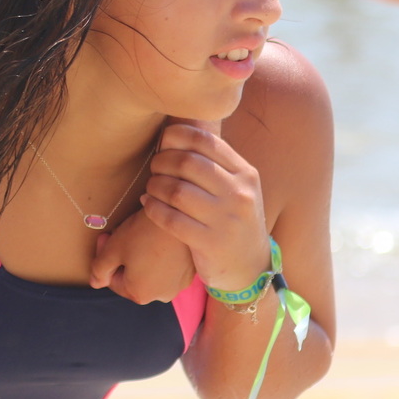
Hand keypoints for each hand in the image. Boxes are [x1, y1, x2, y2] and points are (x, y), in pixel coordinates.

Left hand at [89, 211, 196, 304]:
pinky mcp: (190, 273)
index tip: (106, 237)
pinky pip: (167, 268)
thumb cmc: (145, 233)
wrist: (182, 216)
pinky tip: (156, 239)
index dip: (105, 258)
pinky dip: (159, 257)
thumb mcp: (114, 249)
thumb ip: (100, 268)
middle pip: (131, 278)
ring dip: (139, 257)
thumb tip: (95, 283)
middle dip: (122, 257)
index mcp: (138, 294)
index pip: (112, 281)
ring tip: (138, 236)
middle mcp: (160, 296)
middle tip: (118, 234)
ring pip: (149, 273)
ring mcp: (178, 286)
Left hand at [139, 121, 269, 294]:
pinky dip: (153, 208)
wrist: (250, 267)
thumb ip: (215, 163)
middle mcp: (239, 194)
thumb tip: (177, 130)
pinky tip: (148, 204)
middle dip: (162, 161)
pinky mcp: (209, 243)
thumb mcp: (237, 187)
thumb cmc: (233, 219)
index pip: (207, 141)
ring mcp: (226, 220)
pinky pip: (170, 219)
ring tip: (151, 187)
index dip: (178, 135)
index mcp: (246, 174)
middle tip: (154, 167)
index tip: (164, 140)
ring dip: (154, 185)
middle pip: (187, 163)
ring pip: (176, 190)